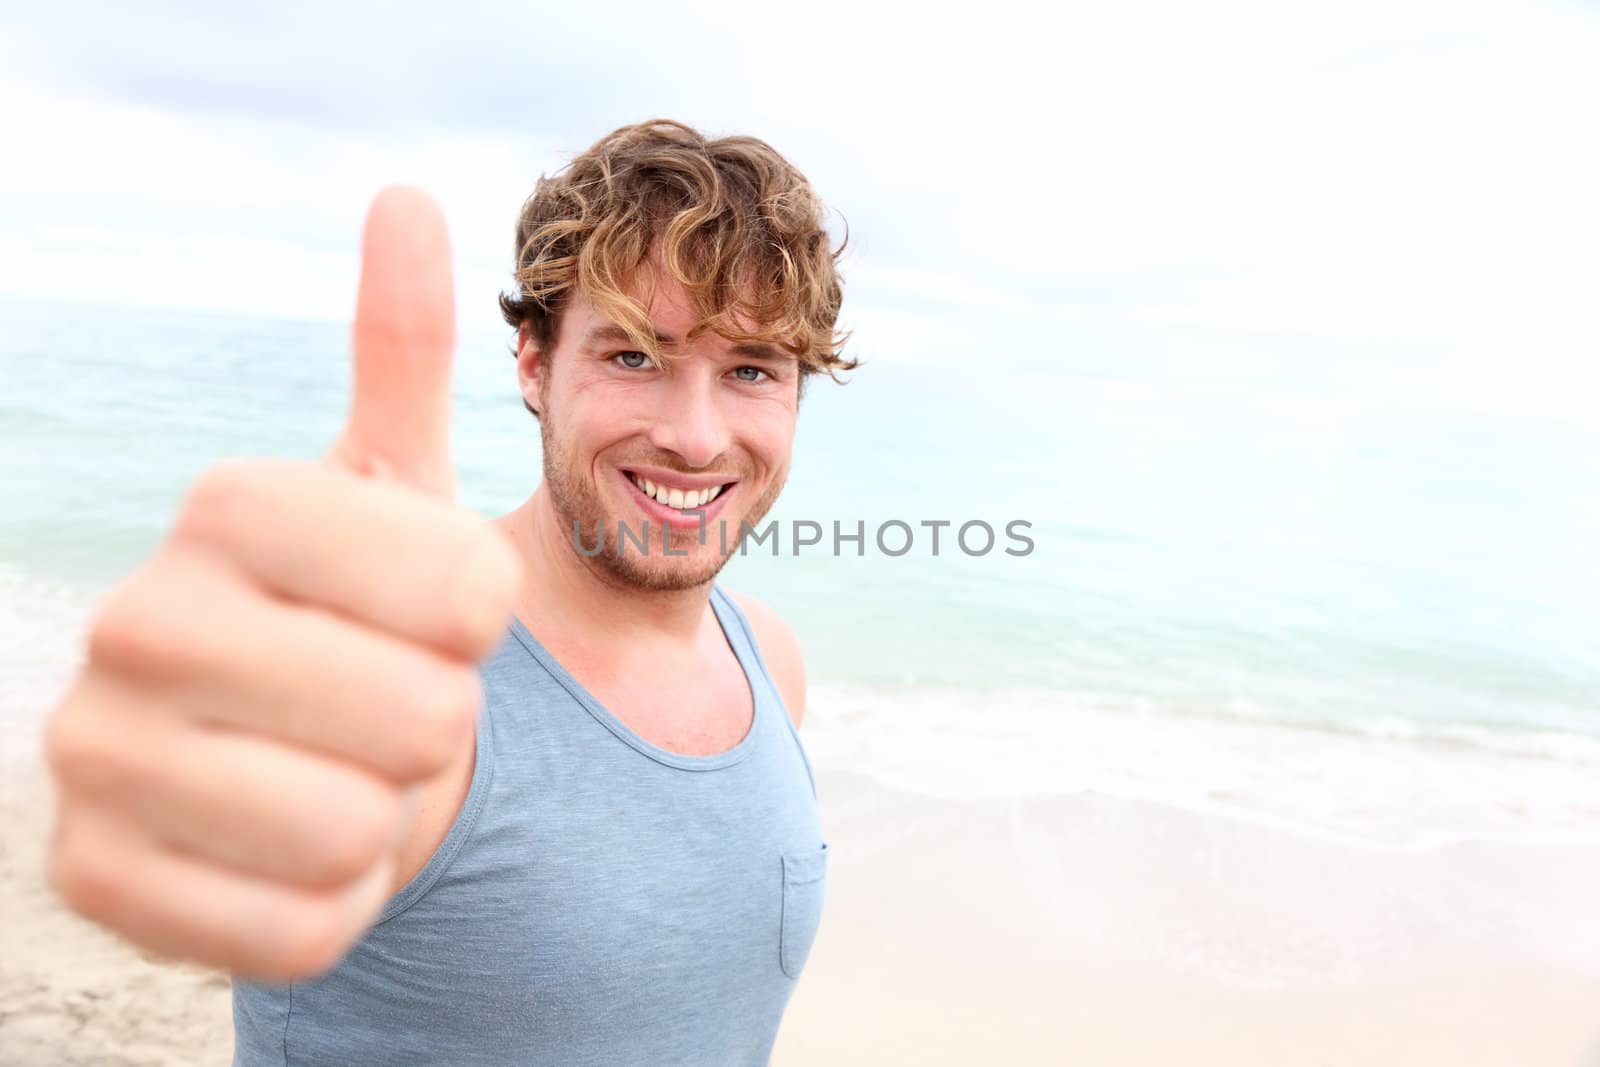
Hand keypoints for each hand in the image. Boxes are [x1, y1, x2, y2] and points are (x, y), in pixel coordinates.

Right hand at [41, 187, 520, 979]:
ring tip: (342, 771)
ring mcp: (94, 756)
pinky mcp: (97, 883)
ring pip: (359, 833)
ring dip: (390, 817)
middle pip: (423, 720)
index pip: (468, 592)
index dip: (484, 625)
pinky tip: (295, 852)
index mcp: (229, 504)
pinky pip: (304, 928)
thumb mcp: (391, 484)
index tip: (437, 616)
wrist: (290, 750)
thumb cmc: (366, 613)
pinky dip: (338, 903)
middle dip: (440, 727)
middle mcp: (136, 618)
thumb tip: (403, 197)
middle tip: (386, 704)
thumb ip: (400, 354)